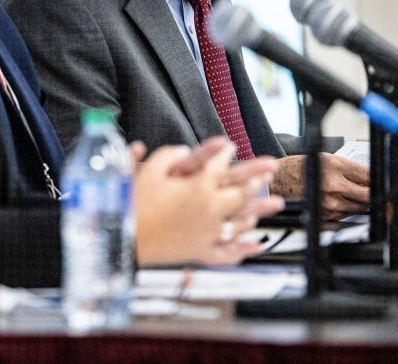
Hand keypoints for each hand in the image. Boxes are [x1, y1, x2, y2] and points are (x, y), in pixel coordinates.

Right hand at [134, 137, 283, 266]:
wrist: (124, 238)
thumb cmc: (133, 204)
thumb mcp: (149, 171)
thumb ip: (168, 156)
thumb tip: (183, 150)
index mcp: (199, 186)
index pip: (219, 164)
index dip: (224, 153)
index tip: (230, 146)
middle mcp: (210, 209)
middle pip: (241, 192)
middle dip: (256, 178)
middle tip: (268, 171)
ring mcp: (209, 232)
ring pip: (241, 220)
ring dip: (258, 210)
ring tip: (273, 203)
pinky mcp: (201, 252)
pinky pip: (229, 252)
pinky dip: (245, 249)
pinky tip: (257, 245)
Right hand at [269, 153, 369, 220]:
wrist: (276, 182)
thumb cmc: (298, 169)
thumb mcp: (326, 158)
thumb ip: (350, 168)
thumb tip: (372, 177)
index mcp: (334, 167)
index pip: (369, 176)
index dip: (378, 180)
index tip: (382, 180)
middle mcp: (333, 187)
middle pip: (368, 195)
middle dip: (372, 193)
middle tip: (370, 190)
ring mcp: (329, 205)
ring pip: (359, 208)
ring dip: (358, 203)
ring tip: (347, 195)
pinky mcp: (324, 218)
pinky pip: (346, 219)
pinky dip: (346, 213)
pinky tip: (338, 205)